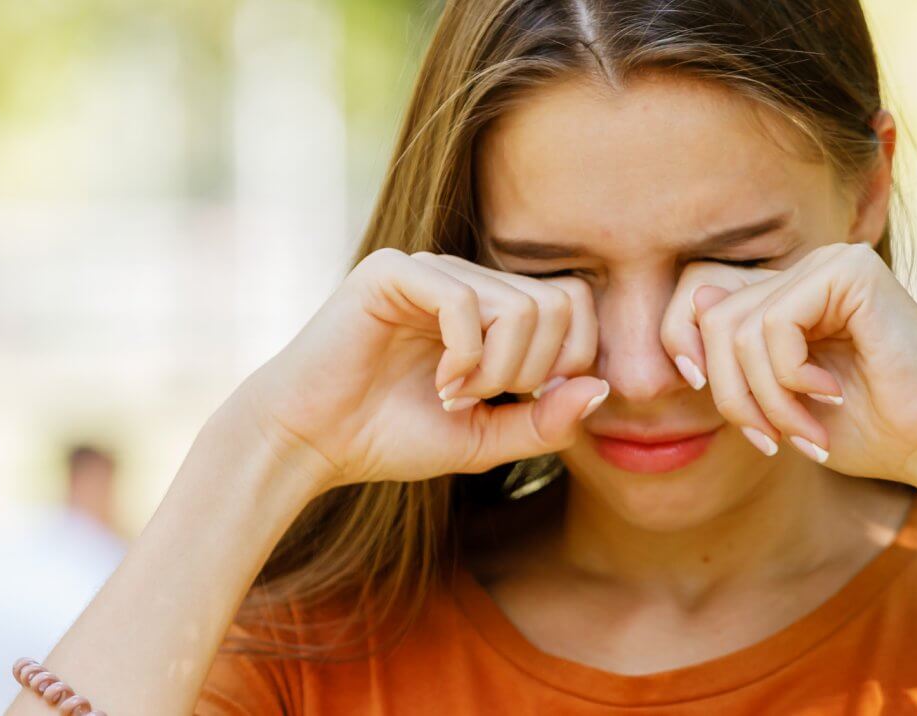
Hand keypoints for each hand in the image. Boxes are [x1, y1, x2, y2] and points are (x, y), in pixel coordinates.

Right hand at [225, 248, 609, 488]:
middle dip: (532, 370)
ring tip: (453, 395)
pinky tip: (438, 383)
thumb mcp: (486, 440)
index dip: (566, 362)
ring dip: (496, 369)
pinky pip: (464, 300)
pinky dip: (463, 354)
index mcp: (492, 307)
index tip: (519, 403)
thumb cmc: (392, 438)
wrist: (312, 441)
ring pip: (518, 305)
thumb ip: (545, 420)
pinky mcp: (395, 271)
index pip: (574, 303)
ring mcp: (432, 269)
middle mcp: (467, 277)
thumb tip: (604, 390)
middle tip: (483, 401)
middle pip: (556, 304)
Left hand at [663, 242, 916, 489]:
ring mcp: (831, 264)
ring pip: (737, 326)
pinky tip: (832, 393)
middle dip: (730, 393)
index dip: (683, 344)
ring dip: (764, 397)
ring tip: (805, 430)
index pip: (699, 295)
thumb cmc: (869, 432)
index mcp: (792, 295)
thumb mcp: (780, 401)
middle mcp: (809, 270)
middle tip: (770, 440)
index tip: (707, 398)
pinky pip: (774, 322)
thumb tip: (700, 300)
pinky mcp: (850, 270)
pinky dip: (789, 376)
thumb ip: (740, 359)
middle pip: (712, 315)